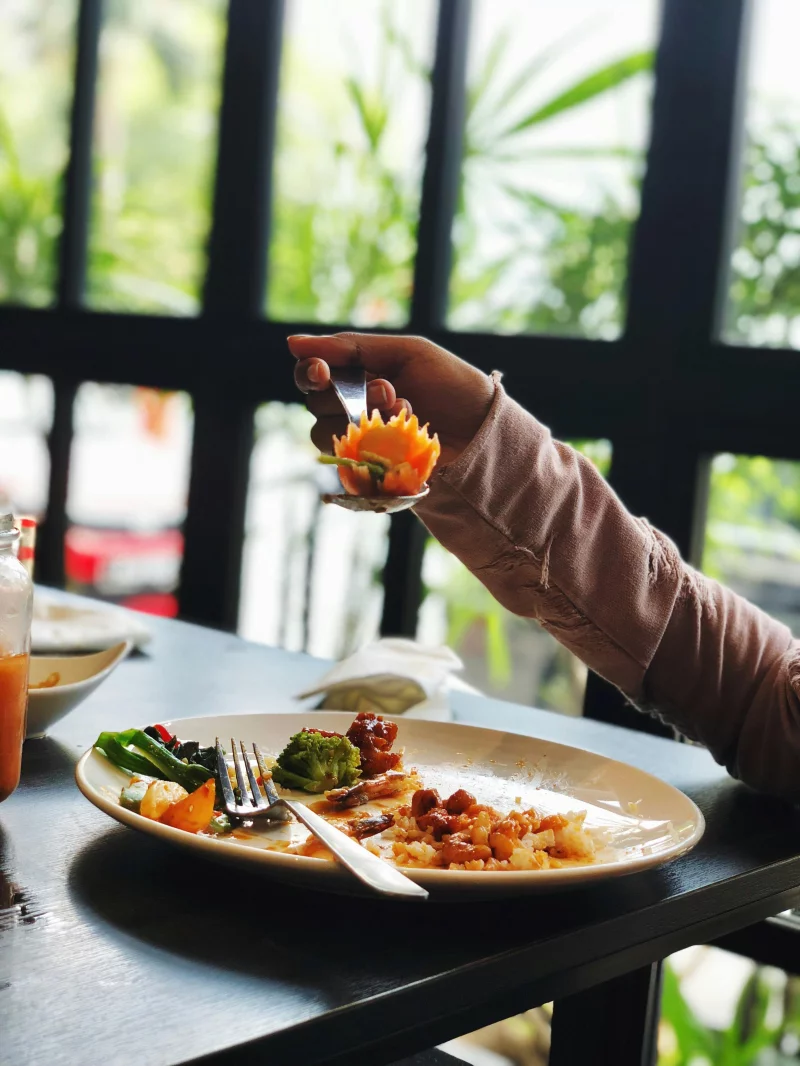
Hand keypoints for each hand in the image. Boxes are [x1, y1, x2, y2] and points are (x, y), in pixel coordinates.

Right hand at [288, 332, 493, 464]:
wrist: (484, 428)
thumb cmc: (451, 385)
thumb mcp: (406, 353)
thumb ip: (352, 347)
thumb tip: (292, 343)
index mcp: (357, 376)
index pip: (312, 374)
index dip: (310, 372)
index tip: (322, 370)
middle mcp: (352, 409)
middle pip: (314, 402)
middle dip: (346, 393)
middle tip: (387, 389)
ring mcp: (360, 442)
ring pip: (325, 431)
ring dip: (365, 417)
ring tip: (406, 410)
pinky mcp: (369, 471)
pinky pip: (346, 461)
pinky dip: (372, 445)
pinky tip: (403, 438)